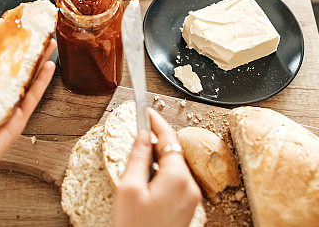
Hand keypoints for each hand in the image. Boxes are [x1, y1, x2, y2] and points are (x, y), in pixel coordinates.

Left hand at [0, 40, 55, 193]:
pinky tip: (48, 66)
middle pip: (17, 70)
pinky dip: (41, 83)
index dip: (8, 48)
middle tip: (40, 31)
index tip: (16, 29)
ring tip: (51, 43)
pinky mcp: (17, 123)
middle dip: (29, 51)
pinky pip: (32, 99)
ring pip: (29, 81)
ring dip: (41, 61)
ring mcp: (8, 110)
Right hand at [112, 109, 201, 226]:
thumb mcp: (128, 188)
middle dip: (154, 142)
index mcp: (178, 178)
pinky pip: (174, 182)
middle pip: (172, 152)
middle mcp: (190, 187)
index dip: (156, 121)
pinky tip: (143, 183)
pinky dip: (160, 175)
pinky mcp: (186, 208)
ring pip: (173, 167)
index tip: (146, 110)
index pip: (169, 138)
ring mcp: (190, 199)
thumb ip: (137, 157)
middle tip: (134, 136)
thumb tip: (142, 135)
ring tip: (134, 167)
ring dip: (155, 160)